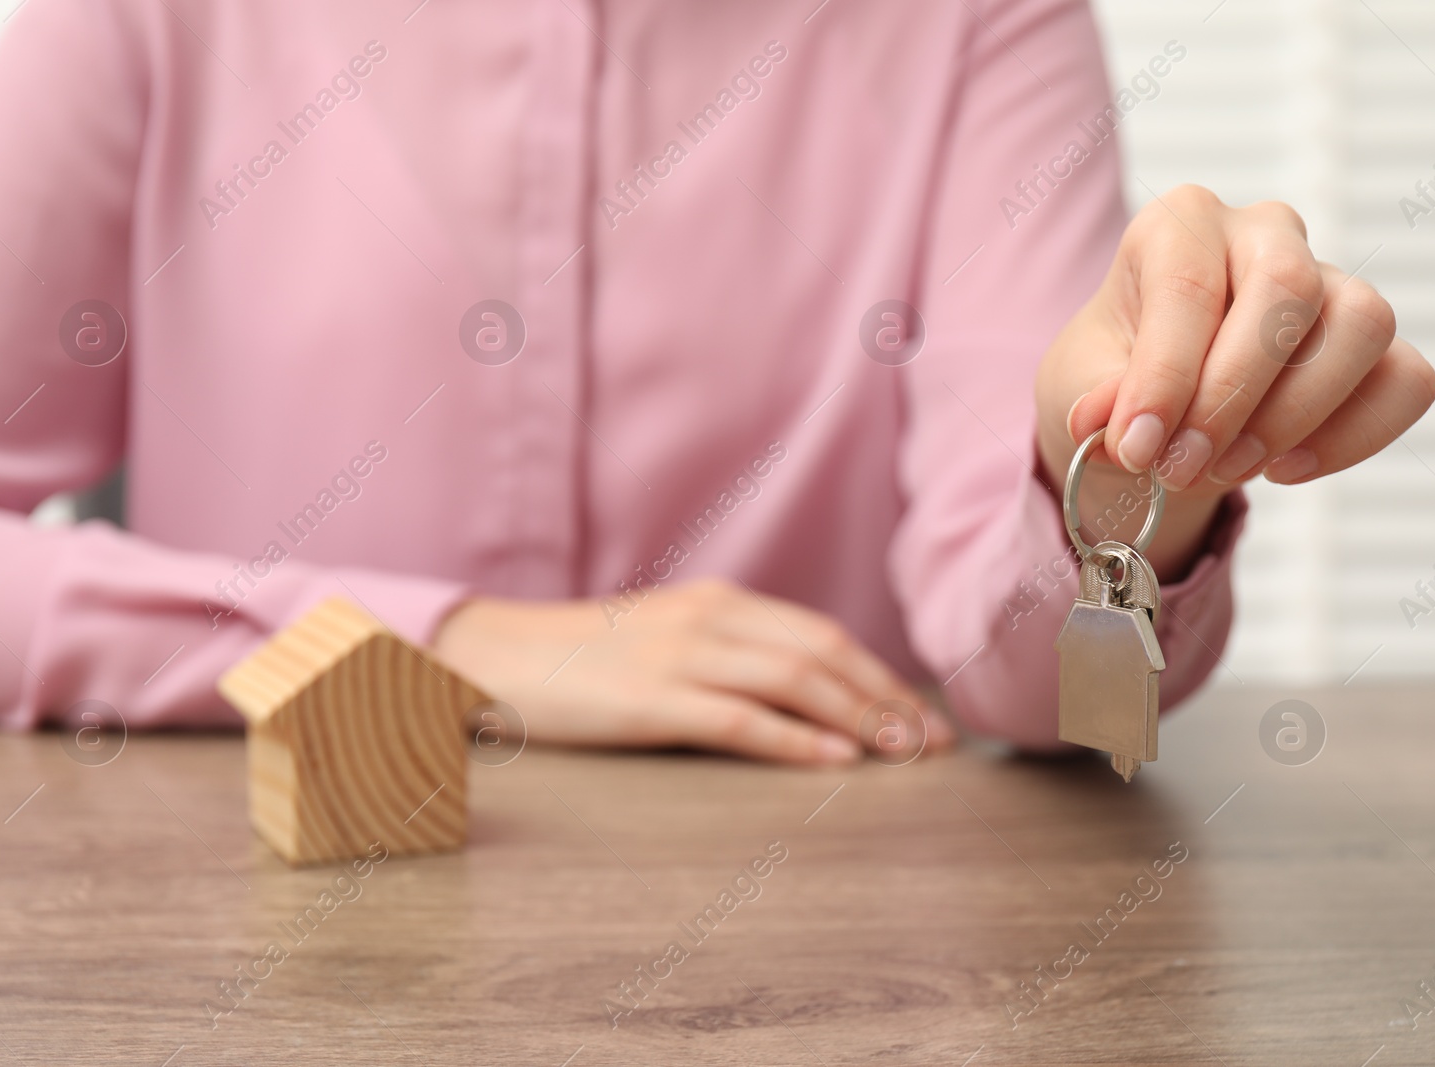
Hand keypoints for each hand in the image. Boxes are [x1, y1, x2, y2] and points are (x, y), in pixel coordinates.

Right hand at [430, 578, 951, 764]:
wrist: (499, 655)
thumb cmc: (585, 658)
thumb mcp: (666, 636)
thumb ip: (728, 652)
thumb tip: (799, 691)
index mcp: (718, 602)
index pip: (820, 634)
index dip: (879, 674)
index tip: (922, 714)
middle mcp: (709, 619)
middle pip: (821, 654)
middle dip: (887, 699)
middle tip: (934, 744)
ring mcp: (680, 657)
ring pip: (793, 682)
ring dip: (859, 718)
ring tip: (904, 755)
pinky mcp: (652, 701)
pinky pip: (737, 719)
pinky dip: (793, 740)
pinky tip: (833, 762)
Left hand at [1036, 185, 1434, 579]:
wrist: (1153, 410)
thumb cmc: (1113, 377)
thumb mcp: (1079, 384)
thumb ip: (1097, 398)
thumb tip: (1115, 424)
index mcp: (1179, 224)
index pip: (1189, 285)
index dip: (1165, 376)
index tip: (1137, 448)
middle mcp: (1263, 233)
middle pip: (1288, 288)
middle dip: (1232, 395)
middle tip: (1181, 467)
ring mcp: (1332, 281)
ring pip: (1361, 325)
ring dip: (1294, 416)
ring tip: (1226, 468)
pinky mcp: (1374, 344)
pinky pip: (1405, 379)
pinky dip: (1353, 438)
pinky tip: (1285, 469)